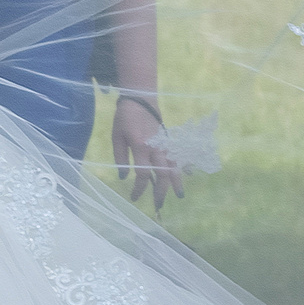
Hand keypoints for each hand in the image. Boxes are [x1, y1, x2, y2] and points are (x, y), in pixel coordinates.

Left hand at [112, 96, 182, 211]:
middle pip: (162, 174)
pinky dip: (182, 167)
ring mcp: (164, 144)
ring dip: (176, 182)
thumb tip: (124, 177)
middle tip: (158, 205)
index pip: (142, 174)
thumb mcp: (117, 137)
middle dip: (161, 191)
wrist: (140, 98)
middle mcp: (155, 147)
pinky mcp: (169, 140)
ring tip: (179, 196)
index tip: (134, 197)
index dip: (139, 188)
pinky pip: (177, 156)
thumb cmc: (125, 118)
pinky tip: (186, 175)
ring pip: (173, 166)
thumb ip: (120, 158)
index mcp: (140, 147)